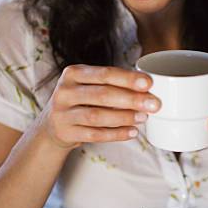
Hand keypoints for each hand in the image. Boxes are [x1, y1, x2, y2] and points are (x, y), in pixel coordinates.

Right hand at [37, 64, 160, 149]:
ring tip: (143, 118)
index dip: (128, 79)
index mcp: (73, 73)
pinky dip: (116, 134)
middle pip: (102, 94)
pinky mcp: (65, 132)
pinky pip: (94, 135)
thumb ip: (113, 84)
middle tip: (154, 104)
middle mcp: (65, 91)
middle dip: (131, 99)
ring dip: (124, 117)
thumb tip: (147, 90)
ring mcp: (62, 113)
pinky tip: (131, 132)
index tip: (149, 83)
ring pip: (97, 116)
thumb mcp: (89, 86)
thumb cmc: (81, 101)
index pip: (104, 74)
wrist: (53, 125)